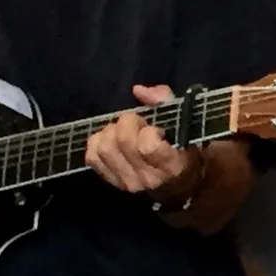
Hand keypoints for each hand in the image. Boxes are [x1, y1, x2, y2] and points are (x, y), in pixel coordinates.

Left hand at [86, 84, 203, 203]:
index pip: (148, 146)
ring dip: (111, 132)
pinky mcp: (111, 181)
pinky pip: (92, 157)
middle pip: (123, 141)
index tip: (156, 128)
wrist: (177, 185)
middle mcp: (148, 178)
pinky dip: (98, 143)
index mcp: (172, 166)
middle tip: (138, 125)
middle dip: (128, 122)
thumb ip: (164, 102)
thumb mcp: (183, 124)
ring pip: (104, 147)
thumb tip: (138, 90)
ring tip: (123, 132)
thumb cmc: (183, 150)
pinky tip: (112, 141)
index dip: (148, 129)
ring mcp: (127, 182)